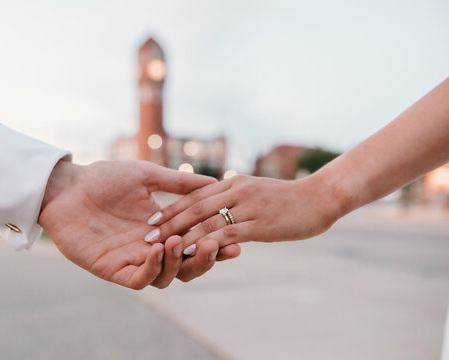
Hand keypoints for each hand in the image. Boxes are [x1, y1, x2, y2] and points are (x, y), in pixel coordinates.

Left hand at [38, 160, 237, 288]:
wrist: (68, 186)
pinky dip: (151, 270)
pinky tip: (157, 249)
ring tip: (179, 242)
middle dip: (203, 260)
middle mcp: (151, 248)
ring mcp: (133, 260)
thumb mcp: (148, 176)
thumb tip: (215, 182)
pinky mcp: (113, 270)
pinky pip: (139, 280)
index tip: (236, 242)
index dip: (215, 246)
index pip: (194, 244)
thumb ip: (180, 183)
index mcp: (163, 229)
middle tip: (213, 246)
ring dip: (177, 264)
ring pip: (166, 277)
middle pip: (185, 266)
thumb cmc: (105, 178)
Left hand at [144, 174, 340, 280]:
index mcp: (233, 183)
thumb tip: (217, 213)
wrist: (320, 198)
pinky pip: (226, 233)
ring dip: (180, 234)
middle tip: (147, 236)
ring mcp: (247, 206)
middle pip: (193, 208)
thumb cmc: (288, 198)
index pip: (195, 196)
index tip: (153, 220)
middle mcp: (236, 191)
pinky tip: (188, 251)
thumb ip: (235, 199)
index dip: (172, 209)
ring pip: (205, 221)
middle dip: (168, 222)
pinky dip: (204, 242)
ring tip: (159, 246)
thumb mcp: (257, 192)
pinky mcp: (258, 223)